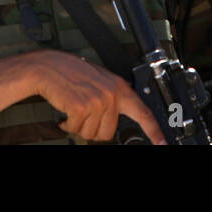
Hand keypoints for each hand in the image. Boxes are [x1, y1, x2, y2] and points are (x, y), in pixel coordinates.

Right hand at [0, 50, 165, 143]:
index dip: (155, 131)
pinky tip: (65, 110)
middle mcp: (111, 94)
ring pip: (91, 134)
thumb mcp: (100, 82)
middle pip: (108, 133)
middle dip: (92, 129)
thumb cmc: (71, 75)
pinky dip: (67, 124)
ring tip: (73, 108)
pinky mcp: (82, 107)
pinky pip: (76, 129)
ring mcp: (97, 101)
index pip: (143, 113)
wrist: (48, 67)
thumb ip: (113, 98)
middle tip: (82, 113)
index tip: (164, 144)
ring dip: (79, 126)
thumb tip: (115, 121)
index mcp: (119, 88)